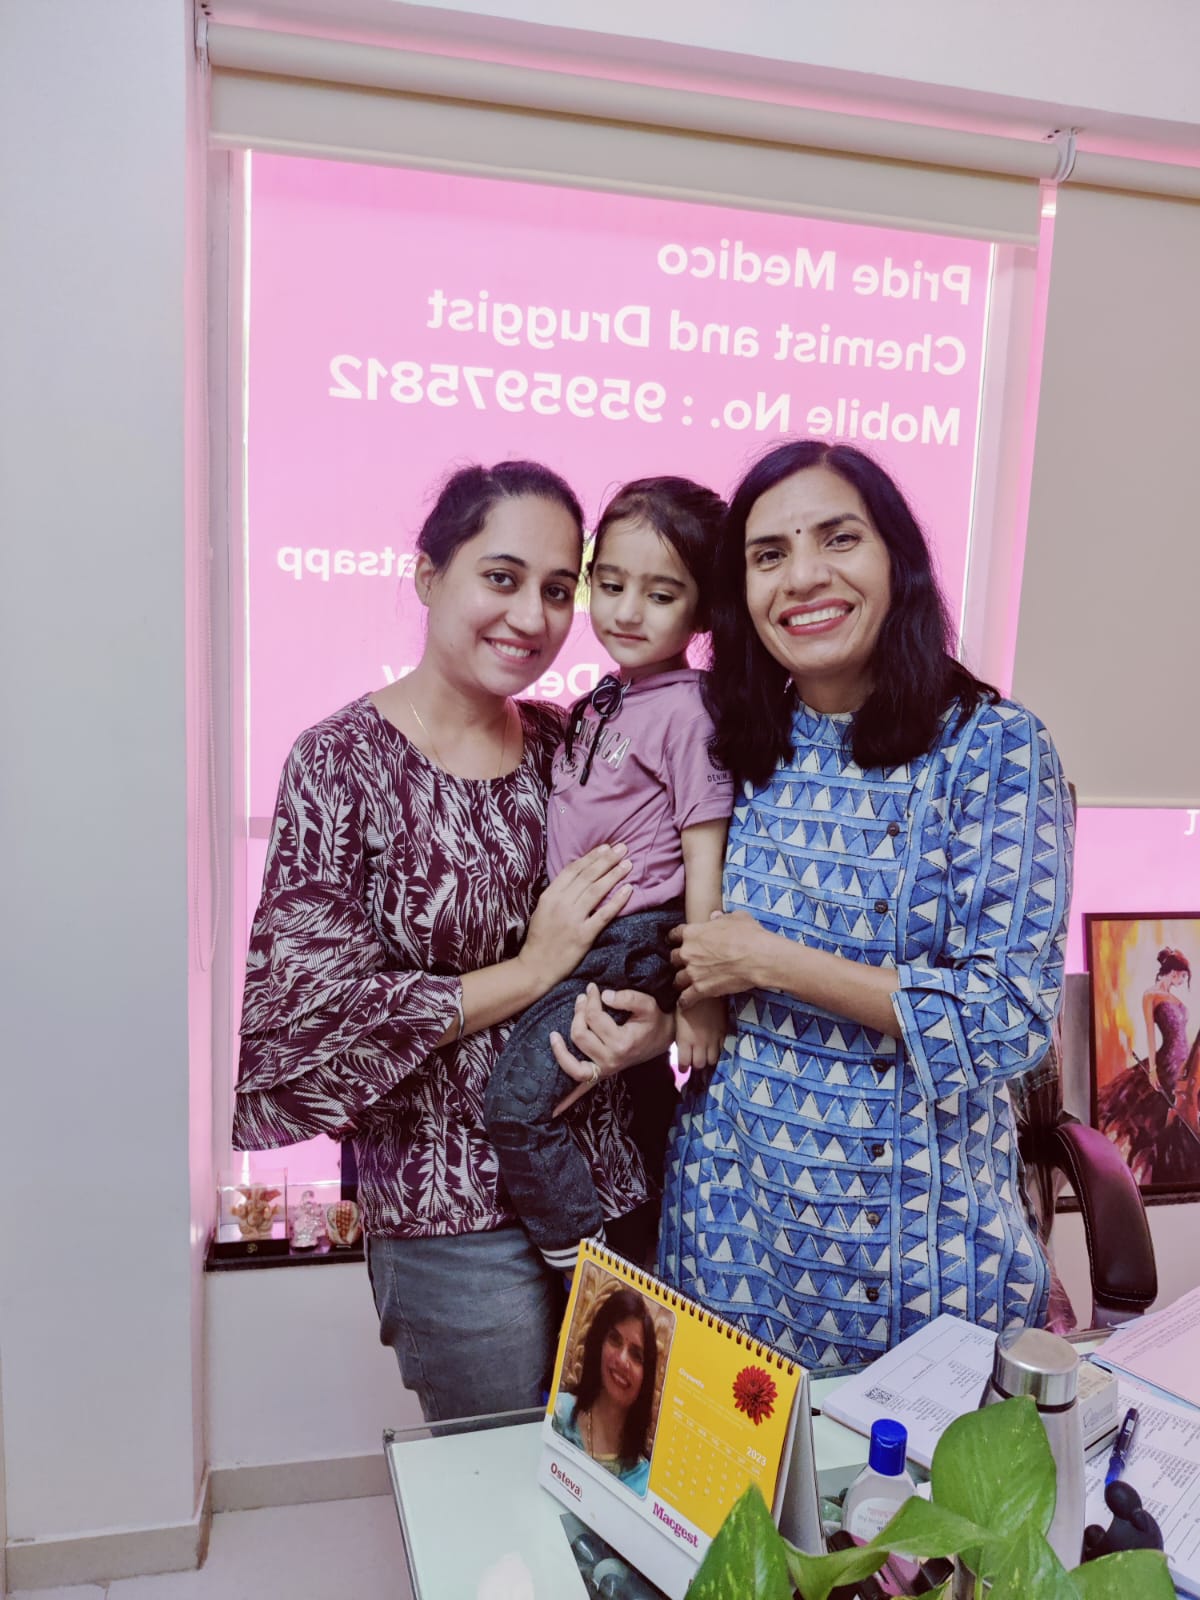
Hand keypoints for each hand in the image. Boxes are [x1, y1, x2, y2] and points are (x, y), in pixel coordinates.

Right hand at [517, 845, 632, 991]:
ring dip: (614, 875)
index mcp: (549, 895)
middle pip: (587, 876)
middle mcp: (561, 904)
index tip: (606, 847)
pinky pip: (604, 914)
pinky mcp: (584, 935)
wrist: (535, 967)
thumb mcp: (542, 910)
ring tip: (628, 865)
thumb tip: (579, 876)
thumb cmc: (540, 938)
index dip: (591, 857)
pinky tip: (628, 890)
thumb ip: (558, 893)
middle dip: (607, 860)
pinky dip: (617, 901)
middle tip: (623, 849)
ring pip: (596, 891)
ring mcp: (572, 919)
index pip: (573, 870)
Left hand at [550, 984, 674, 1114]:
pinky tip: (552, 1107)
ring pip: (572, 1060)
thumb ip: (628, 998)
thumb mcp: (647, 1004)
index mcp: (622, 1043)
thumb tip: (604, 996)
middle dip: (578, 1013)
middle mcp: (611, 1059)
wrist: (662, 1038)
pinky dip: (567, 1098)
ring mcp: (604, 1070)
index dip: (591, 999)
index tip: (593, 988)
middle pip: (579, 1035)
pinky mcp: (600, 1075)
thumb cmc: (653, 1020)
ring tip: (556, 1032)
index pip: (594, 1018)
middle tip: (582, 999)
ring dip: (561, 1045)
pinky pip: (580, 1088)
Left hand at [671, 910, 770, 1009]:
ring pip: (677, 979)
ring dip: (681, 981)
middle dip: (679, 961)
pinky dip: (685, 1001)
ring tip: (685, 984)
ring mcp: (693, 972)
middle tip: (687, 963)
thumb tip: (715, 916)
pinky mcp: (701, 989)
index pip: (674, 934)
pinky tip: (685, 1003)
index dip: (675, 938)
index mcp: (693, 933)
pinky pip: (686, 998)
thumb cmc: (749, 935)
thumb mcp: (736, 918)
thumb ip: (721, 918)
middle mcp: (688, 952)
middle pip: (674, 958)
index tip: (675, 941)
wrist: (758, 957)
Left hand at [675, 997, 726, 1070]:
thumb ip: (680, 1032)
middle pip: (699, 1065)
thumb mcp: (678, 1016)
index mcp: (684, 1039)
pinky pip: (723, 1050)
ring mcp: (712, 1039)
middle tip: (694, 1060)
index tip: (684, 1066)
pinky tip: (716, 1047)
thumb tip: (677, 1041)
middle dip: (696, 1065)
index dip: (684, 1066)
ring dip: (708, 1059)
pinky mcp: (723, 1033)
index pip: (684, 1063)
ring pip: (712, 1060)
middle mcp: (698, 1043)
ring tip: (705, 1054)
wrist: (707, 990)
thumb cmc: (688, 999)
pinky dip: (719, 1051)